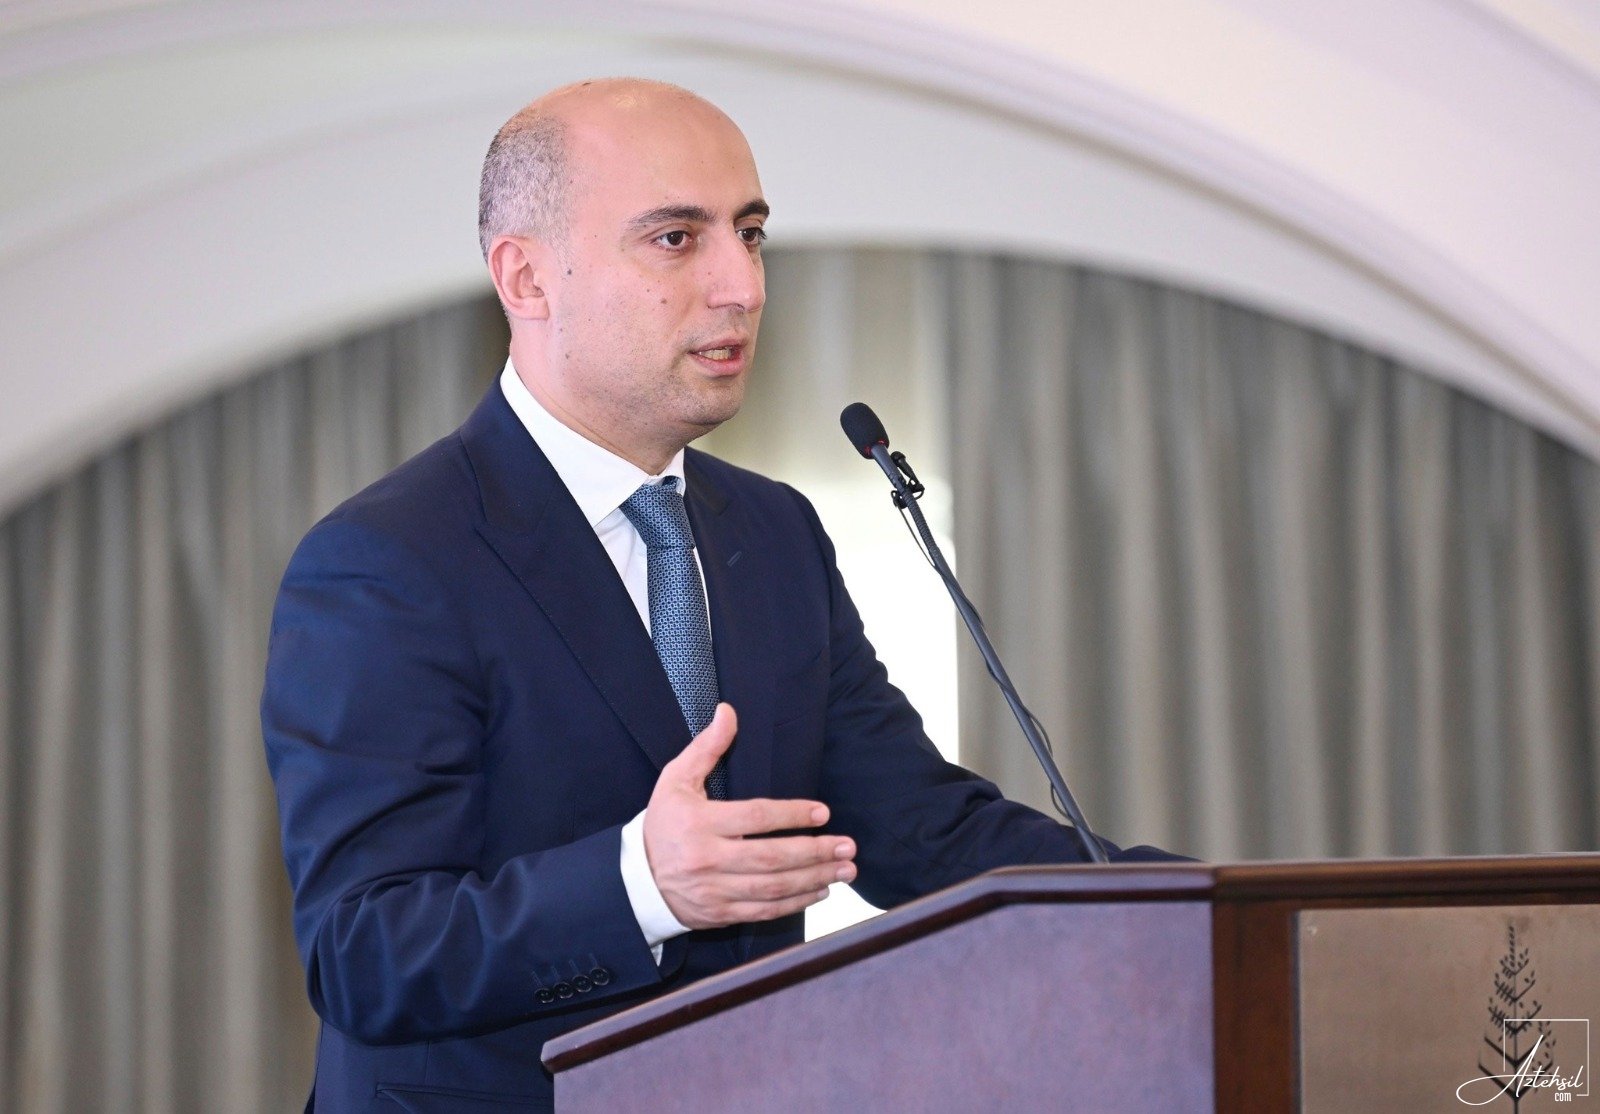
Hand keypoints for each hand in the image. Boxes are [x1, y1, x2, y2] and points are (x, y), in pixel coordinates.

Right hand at [643, 703, 856, 929]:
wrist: (638, 879)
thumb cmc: (663, 823)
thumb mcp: (676, 780)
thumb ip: (707, 747)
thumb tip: (729, 712)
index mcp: (699, 823)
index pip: (754, 818)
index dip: (791, 815)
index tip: (822, 813)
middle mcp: (708, 859)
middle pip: (771, 858)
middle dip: (815, 852)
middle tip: (848, 846)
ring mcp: (716, 891)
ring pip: (774, 888)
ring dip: (814, 878)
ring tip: (845, 870)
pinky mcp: (721, 913)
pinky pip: (765, 911)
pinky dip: (796, 904)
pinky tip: (820, 890)